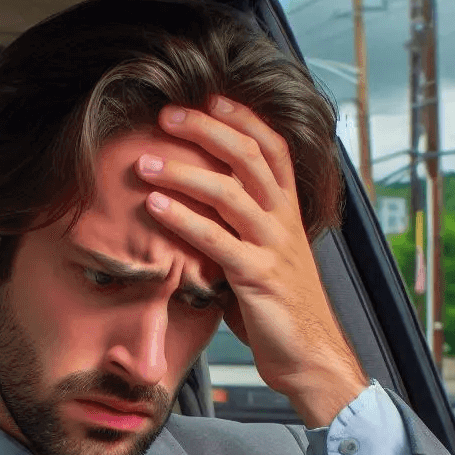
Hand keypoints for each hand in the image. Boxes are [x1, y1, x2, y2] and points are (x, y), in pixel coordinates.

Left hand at [136, 96, 367, 426]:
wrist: (309, 357)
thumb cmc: (279, 312)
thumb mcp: (260, 262)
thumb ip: (235, 236)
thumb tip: (192, 220)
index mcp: (289, 213)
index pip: (273, 147)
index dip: (243, 117)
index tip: (209, 98)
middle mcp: (284, 222)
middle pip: (249, 156)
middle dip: (206, 128)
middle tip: (167, 115)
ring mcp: (273, 248)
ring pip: (230, 192)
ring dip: (182, 171)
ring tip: (144, 161)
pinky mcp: (258, 277)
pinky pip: (217, 240)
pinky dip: (182, 219)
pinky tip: (155, 206)